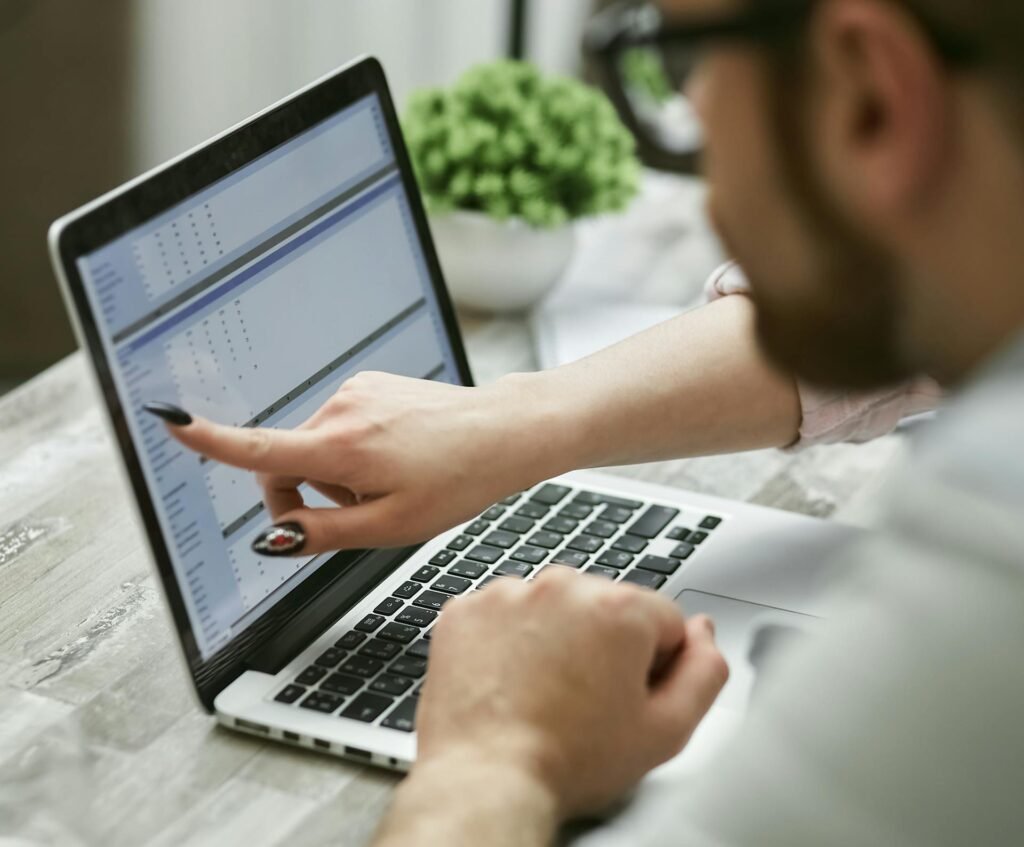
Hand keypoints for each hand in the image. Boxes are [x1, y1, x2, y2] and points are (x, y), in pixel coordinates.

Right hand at [151, 371, 566, 552]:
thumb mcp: (392, 526)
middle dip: (309, 496)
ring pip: (315, 448)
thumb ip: (324, 534)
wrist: (502, 433)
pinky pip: (339, 427)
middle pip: (286, 464)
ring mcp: (356, 391)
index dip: (210, 441)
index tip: (170, 420)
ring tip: (393, 481)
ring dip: (338, 474)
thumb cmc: (457, 480)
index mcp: (341, 447)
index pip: (259, 450)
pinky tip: (398, 457)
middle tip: (362, 512)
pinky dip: (354, 450)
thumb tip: (273, 537)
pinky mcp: (369, 384)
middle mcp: (340, 410)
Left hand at [416, 568, 728, 817]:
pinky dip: (507, 640)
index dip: (652, 665)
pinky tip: (510, 681)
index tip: (626, 694)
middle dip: (602, 645)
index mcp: (619, 608)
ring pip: (553, 607)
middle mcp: (563, 586)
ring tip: (543, 693)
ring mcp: (507, 594)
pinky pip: (503, 615)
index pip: (662, 619)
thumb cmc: (568, 760)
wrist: (485, 779)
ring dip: (554, 638)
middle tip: (584, 701)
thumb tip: (703, 634)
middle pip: (605, 607)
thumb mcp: (666, 730)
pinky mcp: (466, 609)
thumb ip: (705, 672)